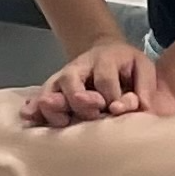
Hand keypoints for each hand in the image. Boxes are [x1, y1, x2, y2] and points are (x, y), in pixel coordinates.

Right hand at [22, 38, 157, 126]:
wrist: (107, 53)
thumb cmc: (127, 66)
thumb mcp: (143, 69)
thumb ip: (145, 88)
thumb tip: (136, 108)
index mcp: (105, 59)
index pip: (104, 79)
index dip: (110, 96)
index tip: (115, 109)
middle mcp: (79, 66)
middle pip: (71, 80)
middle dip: (79, 100)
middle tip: (92, 115)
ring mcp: (62, 77)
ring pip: (50, 89)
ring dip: (53, 107)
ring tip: (62, 122)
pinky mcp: (52, 89)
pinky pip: (38, 98)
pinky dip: (34, 109)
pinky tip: (30, 118)